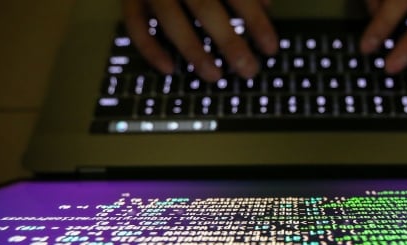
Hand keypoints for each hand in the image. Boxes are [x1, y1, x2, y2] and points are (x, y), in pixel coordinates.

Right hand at [122, 0, 277, 80]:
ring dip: (193, 51)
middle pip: (206, 8)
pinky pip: (135, 24)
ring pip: (171, 20)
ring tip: (214, 76)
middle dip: (229, 42)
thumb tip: (265, 4)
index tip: (271, 49)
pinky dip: (150, 49)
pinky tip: (169, 69)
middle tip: (248, 70)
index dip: (256, 21)